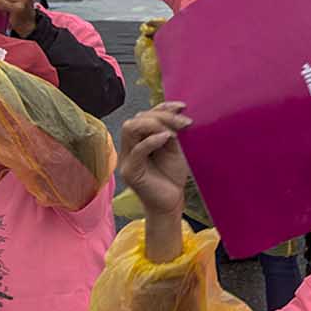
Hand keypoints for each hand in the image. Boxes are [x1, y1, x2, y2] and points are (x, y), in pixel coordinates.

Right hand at [119, 103, 193, 255]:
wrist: (171, 203)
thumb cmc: (172, 176)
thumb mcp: (174, 149)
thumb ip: (171, 132)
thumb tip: (176, 113)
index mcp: (138, 139)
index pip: (144, 115)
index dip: (162, 107)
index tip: (182, 107)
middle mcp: (129, 147)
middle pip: (136, 119)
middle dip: (161, 115)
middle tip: (183, 122)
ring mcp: (127, 159)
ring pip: (131, 129)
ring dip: (155, 125)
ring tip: (175, 131)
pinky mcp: (130, 171)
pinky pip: (137, 149)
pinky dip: (152, 140)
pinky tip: (167, 138)